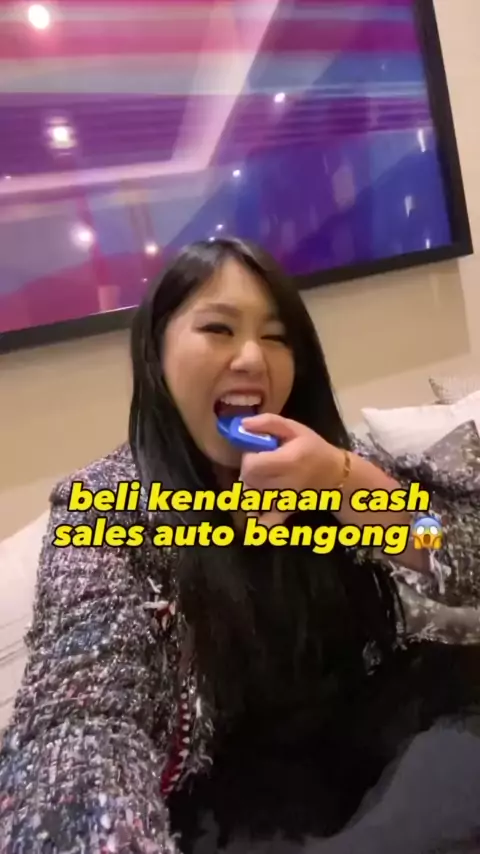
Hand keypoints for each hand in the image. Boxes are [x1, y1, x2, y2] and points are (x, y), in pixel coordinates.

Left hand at [239, 413, 343, 527]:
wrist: (335, 474)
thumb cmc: (313, 448)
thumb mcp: (294, 428)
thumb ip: (267, 423)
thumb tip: (242, 425)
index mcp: (288, 461)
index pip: (251, 466)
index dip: (248, 457)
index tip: (258, 451)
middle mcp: (285, 484)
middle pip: (248, 482)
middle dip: (249, 471)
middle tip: (261, 463)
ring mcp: (285, 500)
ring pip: (251, 497)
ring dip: (251, 487)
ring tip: (264, 477)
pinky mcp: (285, 511)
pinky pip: (265, 522)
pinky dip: (256, 518)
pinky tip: (255, 511)